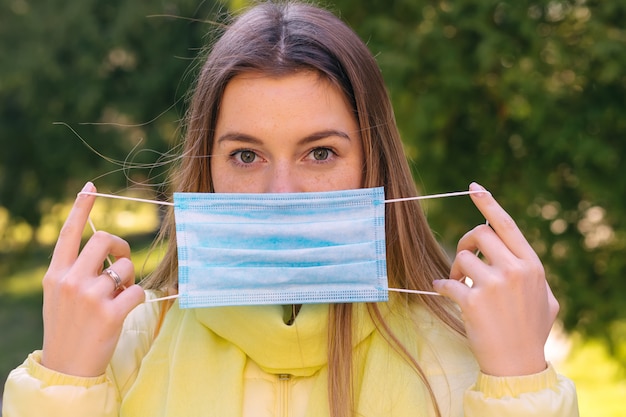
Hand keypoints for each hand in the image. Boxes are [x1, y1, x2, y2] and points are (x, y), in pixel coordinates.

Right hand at [41, 182, 144, 376]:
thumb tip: (104, 246)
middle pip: (105, 239)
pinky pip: (137, 291)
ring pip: (126, 267)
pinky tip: (124, 311)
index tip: (90, 187)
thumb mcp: (59, 295)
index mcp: (55, 274)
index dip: (81, 207)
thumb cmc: (68, 327)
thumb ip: (75, 270)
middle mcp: (71, 280)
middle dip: (121, 247)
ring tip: (117, 298)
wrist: (67, 367)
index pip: (69, 232)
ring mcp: (90, 297)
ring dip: (129, 279)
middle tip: (122, 261)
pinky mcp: (110, 313)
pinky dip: (137, 299)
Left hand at [433, 182, 557, 376]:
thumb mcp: (545, 299)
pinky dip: (441, 287)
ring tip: (459, 285)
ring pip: (461, 257)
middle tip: (462, 263)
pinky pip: (446, 283)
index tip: (474, 188)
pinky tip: (444, 294)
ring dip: (454, 269)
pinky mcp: (473, 301)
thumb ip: (531, 273)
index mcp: (531, 265)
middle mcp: (515, 270)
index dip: (488, 203)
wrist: (517, 365)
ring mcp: (494, 285)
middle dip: (465, 244)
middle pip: (478, 234)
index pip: (507, 225)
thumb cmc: (530, 331)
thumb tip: (513, 254)